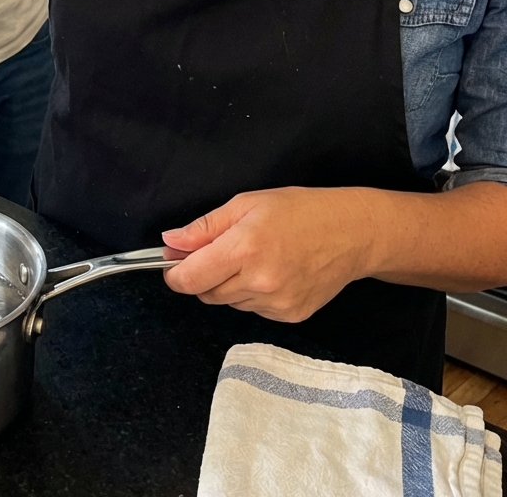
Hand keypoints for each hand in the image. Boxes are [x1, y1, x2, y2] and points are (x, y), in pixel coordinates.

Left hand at [160, 187, 377, 322]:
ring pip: (229, 302)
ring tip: (253, 258)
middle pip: (206, 293)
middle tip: (220, 252)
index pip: (190, 280)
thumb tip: (170, 242)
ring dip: (228, 285)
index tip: (174, 264)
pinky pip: (253, 309)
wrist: (352, 234)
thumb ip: (204, 228)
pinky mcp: (290, 317)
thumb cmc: (298, 210)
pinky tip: (271, 272)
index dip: (175, 274)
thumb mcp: (245, 204)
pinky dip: (251, 294)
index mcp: (244, 249)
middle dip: (203, 275)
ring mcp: (276, 304)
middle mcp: (259, 282)